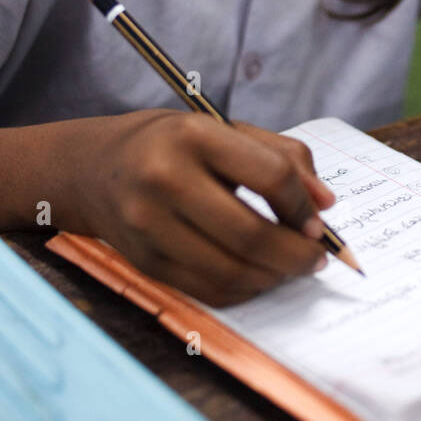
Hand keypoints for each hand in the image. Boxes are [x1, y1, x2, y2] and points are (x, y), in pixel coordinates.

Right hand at [73, 109, 335, 306]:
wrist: (95, 168)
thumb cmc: (174, 145)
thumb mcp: (226, 130)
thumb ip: (283, 156)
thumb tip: (325, 203)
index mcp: (193, 135)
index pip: (271, 176)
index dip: (303, 206)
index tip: (319, 222)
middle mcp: (164, 178)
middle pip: (251, 234)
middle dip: (297, 255)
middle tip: (318, 258)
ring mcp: (149, 225)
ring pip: (231, 271)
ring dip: (274, 277)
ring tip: (291, 268)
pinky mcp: (144, 262)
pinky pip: (208, 290)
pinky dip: (244, 290)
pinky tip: (258, 276)